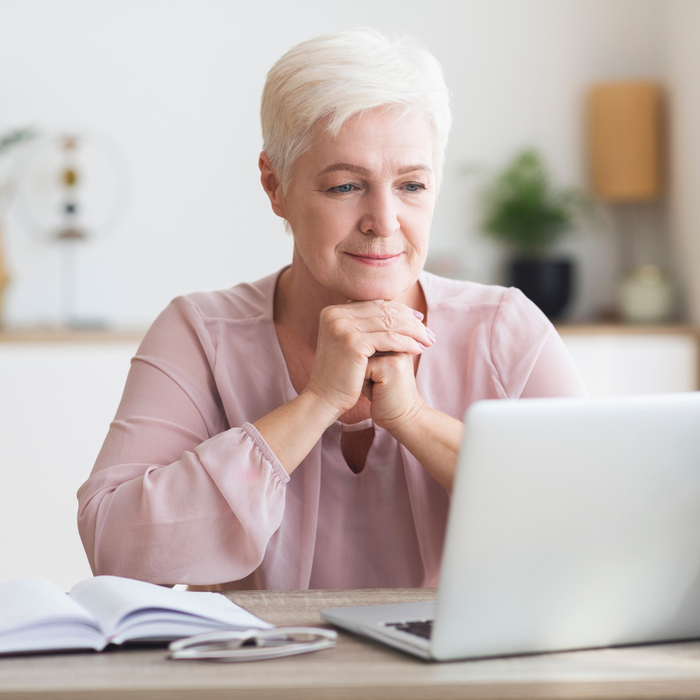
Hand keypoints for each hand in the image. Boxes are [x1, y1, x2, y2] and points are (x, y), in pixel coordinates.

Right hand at [302, 300, 433, 421]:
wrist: (323, 399)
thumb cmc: (341, 375)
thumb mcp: (349, 344)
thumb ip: (364, 326)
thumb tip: (393, 310)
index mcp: (333, 311)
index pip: (375, 304)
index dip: (400, 310)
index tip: (419, 320)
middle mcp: (335, 314)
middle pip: (383, 310)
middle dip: (410, 321)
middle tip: (429, 332)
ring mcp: (342, 326)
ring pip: (389, 323)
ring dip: (414, 332)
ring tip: (429, 341)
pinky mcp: (351, 342)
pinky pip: (388, 339)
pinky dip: (407, 343)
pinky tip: (419, 350)